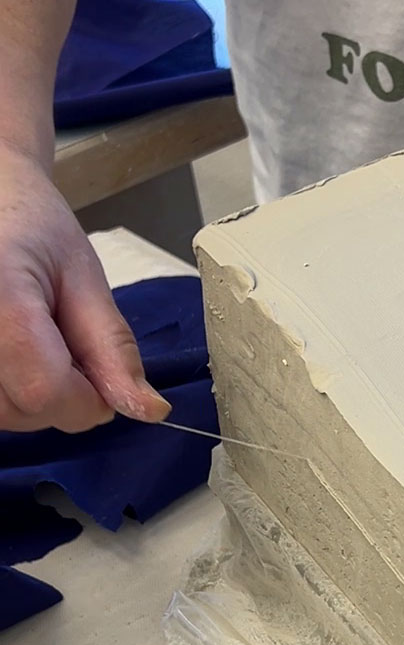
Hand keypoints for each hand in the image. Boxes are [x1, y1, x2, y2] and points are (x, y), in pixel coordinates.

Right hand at [0, 143, 169, 431]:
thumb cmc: (32, 228)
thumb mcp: (85, 279)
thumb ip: (114, 349)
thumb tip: (149, 411)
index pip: (47, 393)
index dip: (89, 400)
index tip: (104, 375)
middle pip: (23, 411)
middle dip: (64, 397)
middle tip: (66, 342)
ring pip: (4, 416)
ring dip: (34, 398)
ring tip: (38, 342)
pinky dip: (10, 392)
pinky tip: (18, 355)